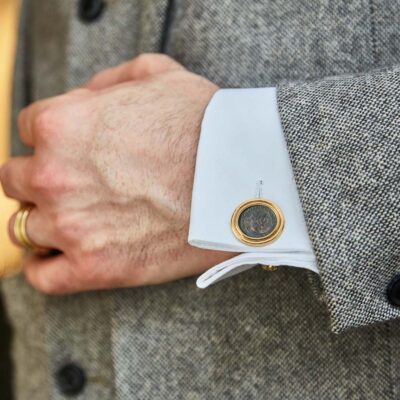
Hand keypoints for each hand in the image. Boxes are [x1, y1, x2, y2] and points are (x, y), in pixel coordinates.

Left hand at [0, 54, 235, 293]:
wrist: (242, 181)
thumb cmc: (205, 126)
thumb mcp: (158, 75)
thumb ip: (108, 82)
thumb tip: (86, 99)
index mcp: (62, 125)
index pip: (28, 129)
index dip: (55, 137)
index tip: (77, 149)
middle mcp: (54, 176)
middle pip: (18, 180)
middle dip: (43, 177)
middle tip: (79, 182)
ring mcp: (72, 227)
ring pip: (26, 226)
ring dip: (48, 219)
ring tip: (80, 218)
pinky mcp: (95, 268)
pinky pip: (44, 275)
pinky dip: (46, 266)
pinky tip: (63, 256)